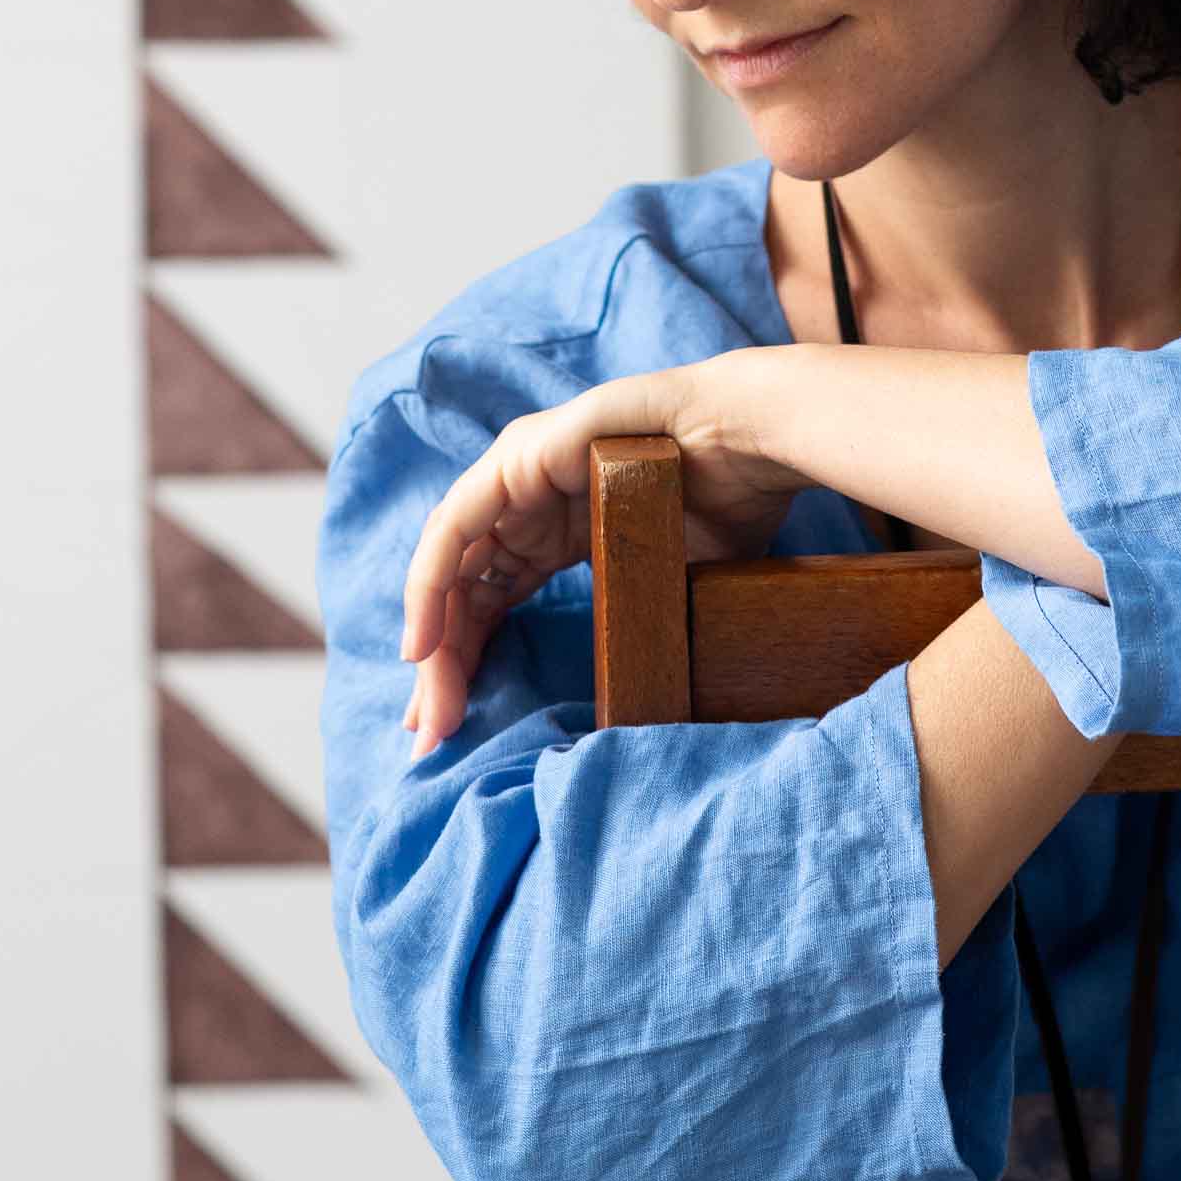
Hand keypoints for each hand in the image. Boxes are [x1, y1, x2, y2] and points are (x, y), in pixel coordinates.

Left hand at [398, 355, 808, 757]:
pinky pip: (455, 527)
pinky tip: (425, 641)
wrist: (755, 443)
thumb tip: (636, 696)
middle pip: (459, 591)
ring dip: (433, 638)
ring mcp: (515, 474)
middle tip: (434, 737)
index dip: (467, 663)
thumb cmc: (731, 503)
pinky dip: (431, 584)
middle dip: (442, 666)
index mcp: (550, 529)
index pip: (487, 603)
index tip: (454, 729)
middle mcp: (522, 502)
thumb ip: (634, 620)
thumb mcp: (669, 584)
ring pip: (447, 565)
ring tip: (432, 708)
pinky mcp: (517, 458)